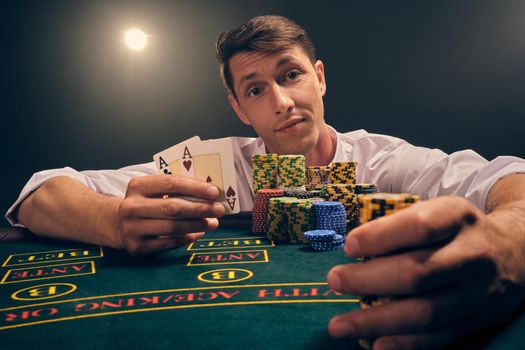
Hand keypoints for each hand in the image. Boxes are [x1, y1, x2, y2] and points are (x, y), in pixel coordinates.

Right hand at [116, 174, 224, 255]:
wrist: (116, 223)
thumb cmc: (145, 203)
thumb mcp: (152, 190)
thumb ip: (175, 189)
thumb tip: (208, 195)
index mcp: (137, 186)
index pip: (171, 183)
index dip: (195, 188)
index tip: (214, 192)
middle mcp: (131, 207)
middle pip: (173, 208)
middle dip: (200, 209)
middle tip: (219, 210)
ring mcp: (132, 228)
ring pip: (172, 227)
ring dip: (197, 225)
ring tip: (212, 223)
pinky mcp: (137, 247)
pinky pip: (168, 243)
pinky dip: (187, 238)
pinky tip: (199, 233)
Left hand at [326, 196, 524, 349]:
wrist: (516, 252)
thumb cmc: (458, 230)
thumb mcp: (439, 210)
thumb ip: (402, 224)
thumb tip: (353, 248)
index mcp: (458, 218)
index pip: (419, 226)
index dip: (380, 236)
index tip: (349, 246)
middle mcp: (473, 255)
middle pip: (416, 273)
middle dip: (367, 280)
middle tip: (334, 281)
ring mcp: (479, 293)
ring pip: (424, 312)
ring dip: (375, 321)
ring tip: (339, 325)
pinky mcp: (478, 321)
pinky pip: (439, 338)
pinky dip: (404, 343)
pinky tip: (374, 344)